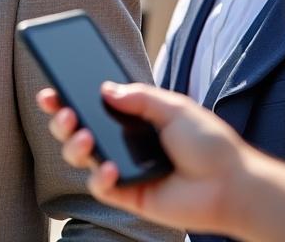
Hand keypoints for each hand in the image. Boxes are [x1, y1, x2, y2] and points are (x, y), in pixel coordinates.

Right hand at [37, 82, 249, 234]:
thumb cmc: (210, 145)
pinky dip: (99, 177)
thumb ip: (140, 96)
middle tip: (63, 111)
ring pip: (80, 158)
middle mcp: (121, 144)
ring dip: (73, 145)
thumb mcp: (175, 108)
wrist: (232, 184)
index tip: (51, 90)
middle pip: (76, 131)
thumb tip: (104, 89)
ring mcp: (122, 169)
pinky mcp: (128, 195)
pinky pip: (100, 188)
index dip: (68, 99)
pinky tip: (111, 169)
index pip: (91, 107)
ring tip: (84, 136)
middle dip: (61, 120)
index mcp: (131, 120)